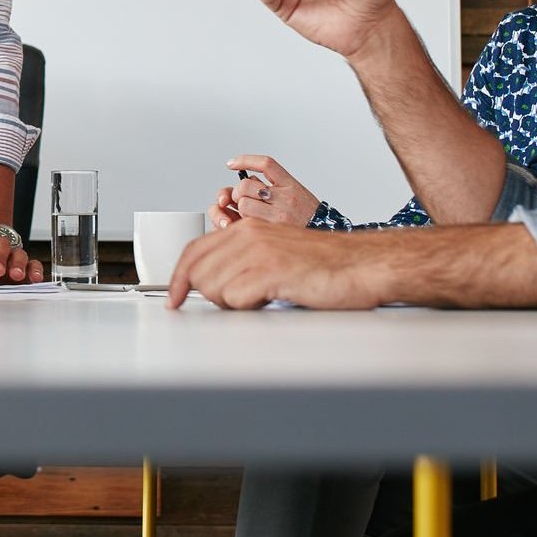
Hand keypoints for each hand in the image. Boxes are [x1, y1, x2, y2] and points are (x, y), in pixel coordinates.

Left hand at [166, 221, 381, 310]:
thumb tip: (213, 284)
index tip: (173, 299)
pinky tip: (270, 300)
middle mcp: (249, 235)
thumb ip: (244, 262)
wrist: (363, 265)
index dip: (178, 278)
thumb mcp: (276, 254)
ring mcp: (260, 251)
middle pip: (198, 273)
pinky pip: (236, 299)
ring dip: (232, 303)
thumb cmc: (326, 266)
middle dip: (212, 295)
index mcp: (248, 229)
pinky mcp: (272, 271)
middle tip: (241, 300)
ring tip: (261, 298)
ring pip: (213, 288)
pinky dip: (248, 308)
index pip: (195, 251)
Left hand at [209, 154, 320, 229]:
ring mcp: (280, 215)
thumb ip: (274, 185)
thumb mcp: (295, 192)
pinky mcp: (274, 230)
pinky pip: (248, 222)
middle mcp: (285, 197)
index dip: (246, 160)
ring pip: (244, 204)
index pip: (266, 164)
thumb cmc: (307, 213)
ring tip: (249, 213)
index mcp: (290, 184)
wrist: (325, 231)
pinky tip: (247, 221)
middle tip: (242, 198)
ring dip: (241, 208)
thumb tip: (249, 180)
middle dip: (238, 192)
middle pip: (247, 185)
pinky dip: (243, 221)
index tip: (232, 163)